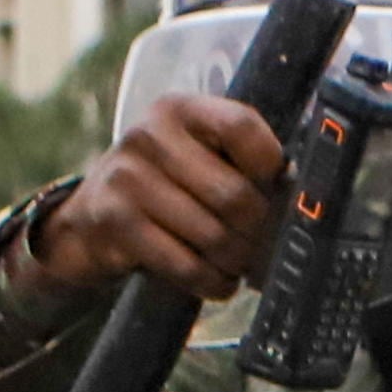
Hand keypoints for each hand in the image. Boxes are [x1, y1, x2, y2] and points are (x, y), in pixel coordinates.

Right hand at [32, 92, 285, 298]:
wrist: (91, 219)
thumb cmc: (166, 187)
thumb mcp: (198, 158)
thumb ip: (242, 163)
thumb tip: (300, 195)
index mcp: (180, 110)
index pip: (243, 127)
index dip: (269, 165)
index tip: (272, 187)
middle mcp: (149, 135)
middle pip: (235, 194)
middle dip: (257, 230)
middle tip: (260, 243)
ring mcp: (127, 178)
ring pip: (214, 236)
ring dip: (236, 261)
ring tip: (237, 262)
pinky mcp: (115, 222)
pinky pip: (186, 265)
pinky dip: (212, 281)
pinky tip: (216, 279)